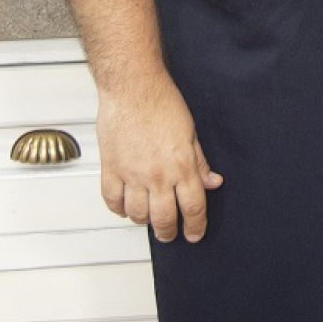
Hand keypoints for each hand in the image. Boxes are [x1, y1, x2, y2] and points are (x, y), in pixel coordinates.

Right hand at [96, 71, 223, 243]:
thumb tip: (212, 182)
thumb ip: (199, 162)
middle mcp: (157, 175)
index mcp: (181, 166)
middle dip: (169, 232)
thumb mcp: (190, 132)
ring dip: (144, 221)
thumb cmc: (162, 102)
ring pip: (137, 215)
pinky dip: (119, 209)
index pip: (193, 207)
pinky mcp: (111, 169)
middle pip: (164, 219)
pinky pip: (113, 201)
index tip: (195, 234)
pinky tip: (126, 206)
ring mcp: (132, 175)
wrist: (133, 87)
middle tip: (170, 234)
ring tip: (148, 218)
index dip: (196, 226)